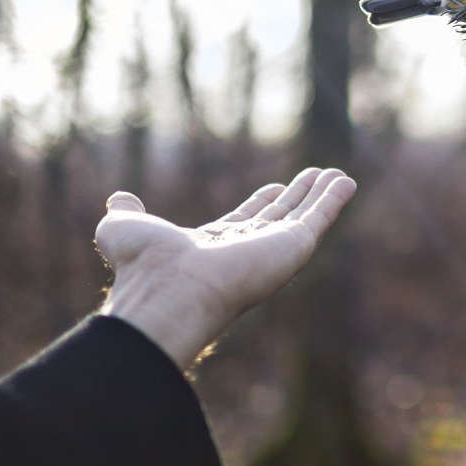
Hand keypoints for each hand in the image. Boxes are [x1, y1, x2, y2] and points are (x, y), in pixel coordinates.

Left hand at [95, 168, 357, 368]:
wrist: (171, 289)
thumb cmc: (145, 265)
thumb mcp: (123, 228)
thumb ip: (125, 213)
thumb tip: (119, 197)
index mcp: (215, 247)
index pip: (245, 220)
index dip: (261, 202)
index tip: (275, 186)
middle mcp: (247, 250)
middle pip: (280, 217)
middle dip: (298, 197)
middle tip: (316, 176)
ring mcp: (273, 249)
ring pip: (304, 216)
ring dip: (322, 195)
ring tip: (339, 175)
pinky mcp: (294, 246)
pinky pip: (319, 218)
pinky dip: (334, 199)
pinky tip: (346, 181)